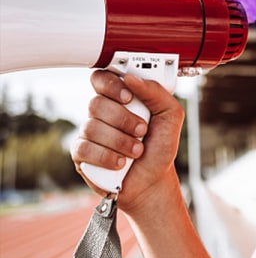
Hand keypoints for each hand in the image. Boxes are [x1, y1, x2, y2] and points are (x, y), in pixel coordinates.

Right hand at [71, 70, 184, 212]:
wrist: (154, 179)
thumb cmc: (160, 145)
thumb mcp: (170, 114)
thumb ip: (156, 92)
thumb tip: (132, 78)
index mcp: (122, 97)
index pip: (102, 78)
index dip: (111, 85)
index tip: (128, 97)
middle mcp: (103, 112)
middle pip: (96, 103)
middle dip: (123, 120)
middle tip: (142, 130)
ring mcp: (90, 132)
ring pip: (92, 127)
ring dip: (120, 141)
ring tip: (137, 151)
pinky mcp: (81, 154)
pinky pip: (84, 149)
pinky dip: (107, 157)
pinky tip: (121, 162)